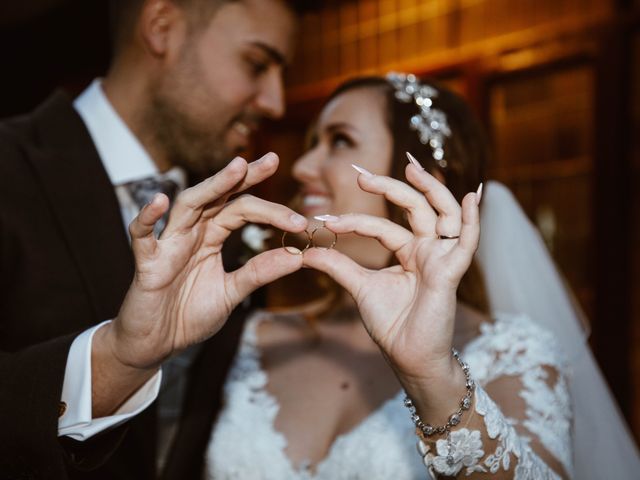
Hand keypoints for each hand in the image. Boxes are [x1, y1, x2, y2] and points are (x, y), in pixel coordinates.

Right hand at [95, 153, 306, 383]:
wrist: (156, 343)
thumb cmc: (189, 315)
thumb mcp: (232, 293)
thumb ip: (259, 273)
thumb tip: (297, 256)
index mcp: (211, 237)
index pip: (242, 210)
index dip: (271, 210)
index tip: (300, 220)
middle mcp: (192, 233)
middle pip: (218, 197)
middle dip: (244, 178)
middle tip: (272, 160)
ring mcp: (168, 244)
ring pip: (188, 205)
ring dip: (212, 186)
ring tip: (237, 168)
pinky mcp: (146, 262)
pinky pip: (142, 235)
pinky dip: (147, 217)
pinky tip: (160, 201)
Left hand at [303, 161, 479, 383]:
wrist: (407, 357)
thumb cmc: (391, 323)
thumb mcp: (359, 286)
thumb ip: (337, 265)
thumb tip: (305, 252)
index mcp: (408, 252)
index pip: (382, 225)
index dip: (354, 220)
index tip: (324, 219)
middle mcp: (427, 249)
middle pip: (414, 207)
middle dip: (390, 187)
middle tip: (361, 174)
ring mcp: (441, 258)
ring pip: (442, 213)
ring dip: (430, 189)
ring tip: (411, 168)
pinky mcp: (451, 272)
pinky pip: (467, 241)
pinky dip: (471, 219)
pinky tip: (471, 197)